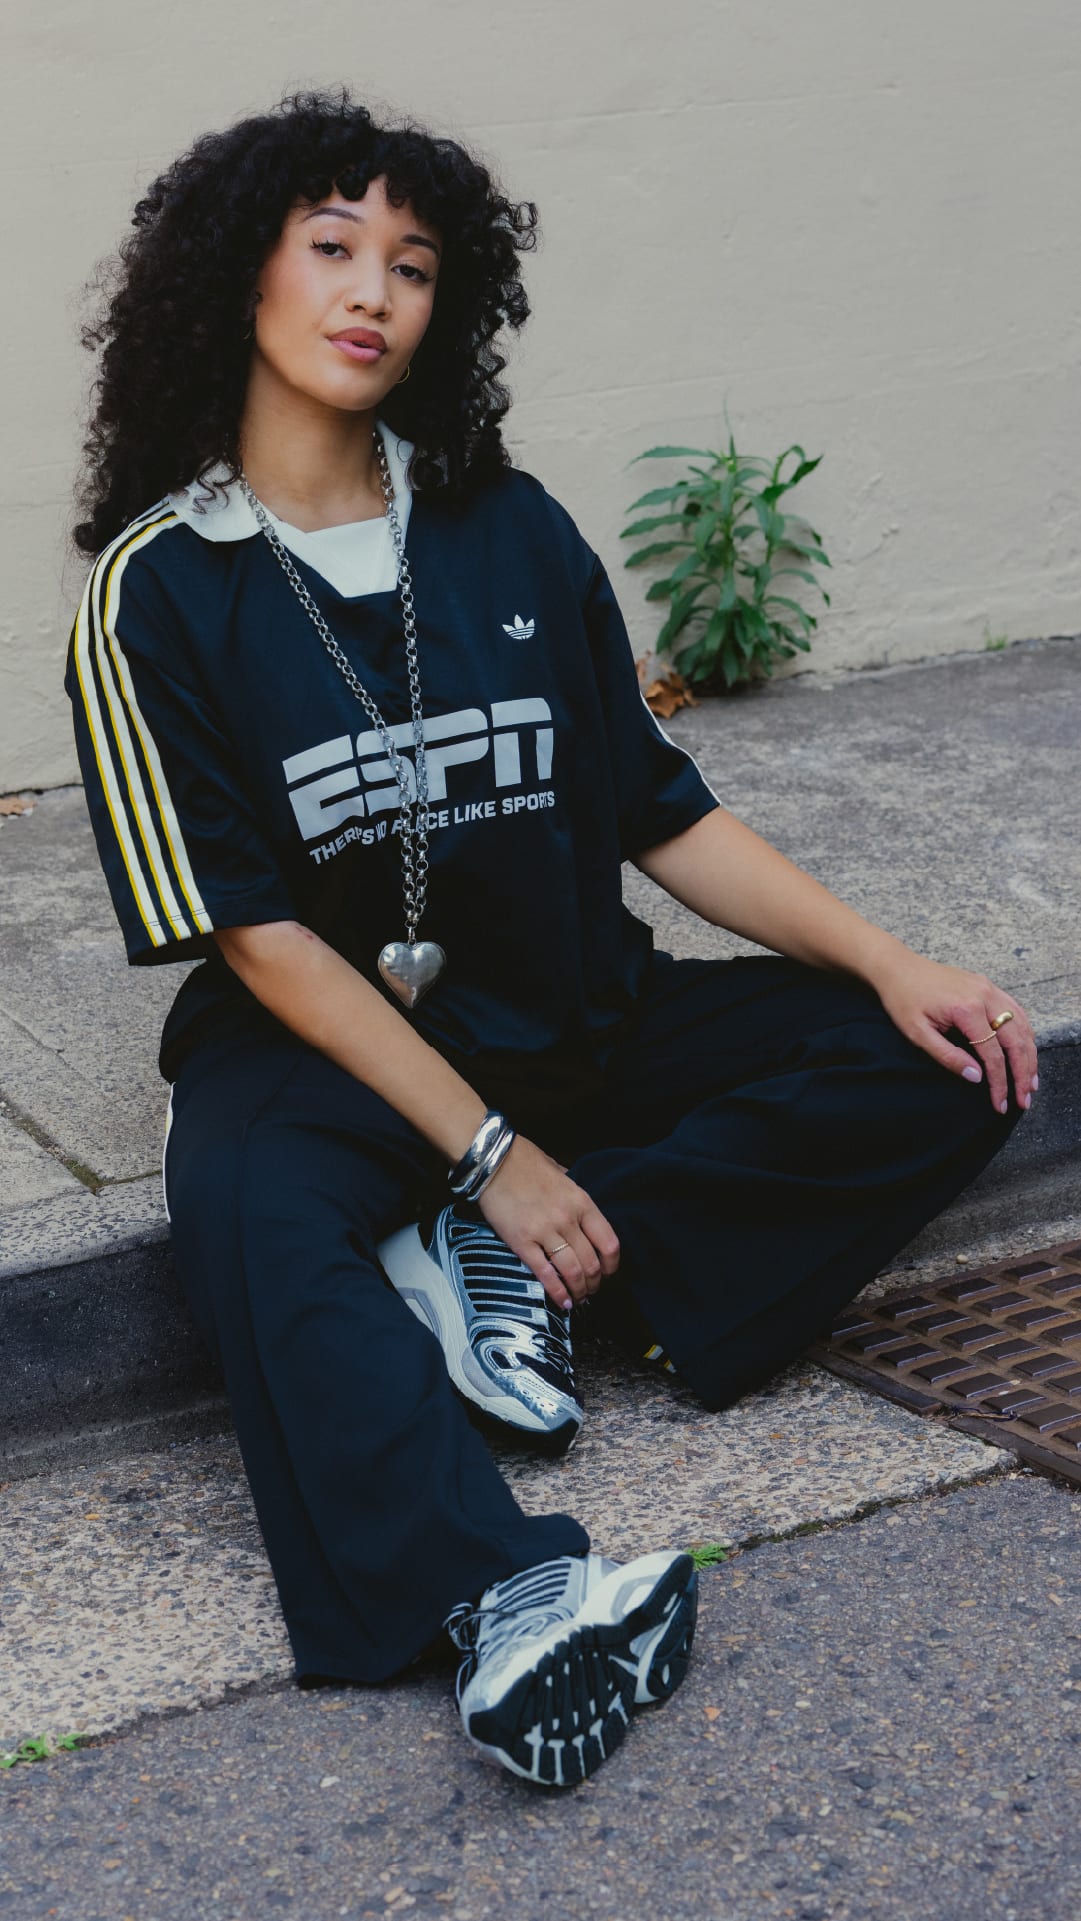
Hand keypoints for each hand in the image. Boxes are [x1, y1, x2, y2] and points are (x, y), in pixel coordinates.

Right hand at [477, 1134, 620, 1310]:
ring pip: (572, 1272)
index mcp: (581, 1201)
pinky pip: (544, 1274)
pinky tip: (562, 1301)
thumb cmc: (524, 1162)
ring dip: (578, 1291)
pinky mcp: (521, 1242)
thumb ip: (572, 1191)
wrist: (493, 1160)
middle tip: (591, 1290)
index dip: (612, 1264)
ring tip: (578, 1298)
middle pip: (591, 1263)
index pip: (609, 1242)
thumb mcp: (560, 1171)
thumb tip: (578, 1206)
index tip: (608, 1272)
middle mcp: (567, 1219)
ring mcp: (544, 1232)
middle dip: (595, 1283)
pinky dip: (556, 1292)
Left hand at [869, 951, 1037, 1114]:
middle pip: (1016, 1041)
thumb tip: (977, 1078)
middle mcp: (985, 996)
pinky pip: (1016, 1012)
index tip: (1001, 1104)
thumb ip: (948, 1056)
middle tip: (1025, 1099)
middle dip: (1023, 1073)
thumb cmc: (903, 1000)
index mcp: (966, 1009)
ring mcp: (990, 989)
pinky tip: (1026, 1051)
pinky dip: (1025, 1034)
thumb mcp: (917, 1033)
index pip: (993, 1054)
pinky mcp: (989, 986)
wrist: (898, 967)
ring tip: (1031, 1082)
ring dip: (1030, 1056)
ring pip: (1022, 1026)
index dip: (1000, 1082)